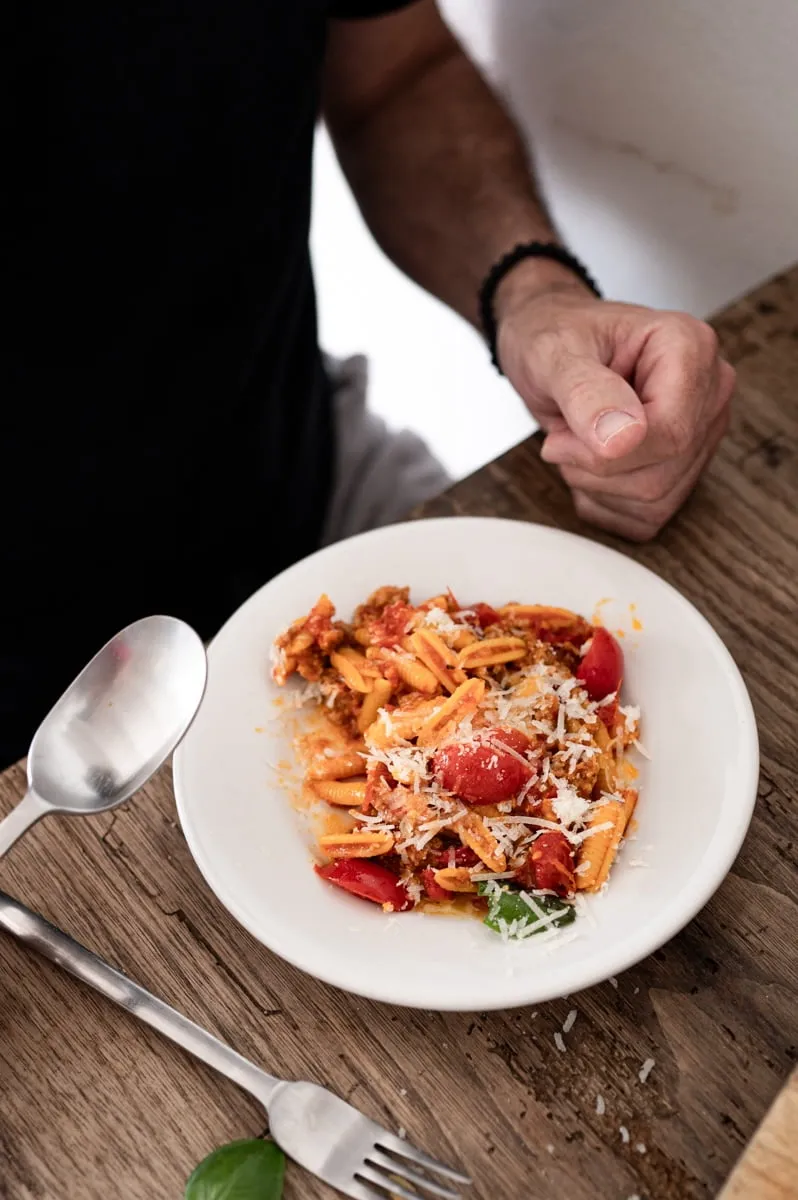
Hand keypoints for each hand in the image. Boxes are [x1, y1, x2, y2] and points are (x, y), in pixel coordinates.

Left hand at [495, 266, 735, 539]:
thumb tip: (623, 437)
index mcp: (689, 348)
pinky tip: (589, 465)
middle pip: (663, 473)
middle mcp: (707, 391)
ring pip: (656, 501)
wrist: (550, 349)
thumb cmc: (555, 337)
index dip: (605, 453)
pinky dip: (606, 503)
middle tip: (564, 435)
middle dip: (595, 468)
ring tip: (578, 443)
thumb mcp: (554, 355)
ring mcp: (701, 434)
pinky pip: (648, 517)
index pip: (670, 433)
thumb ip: (586, 392)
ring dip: (597, 486)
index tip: (561, 438)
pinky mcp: (684, 469)